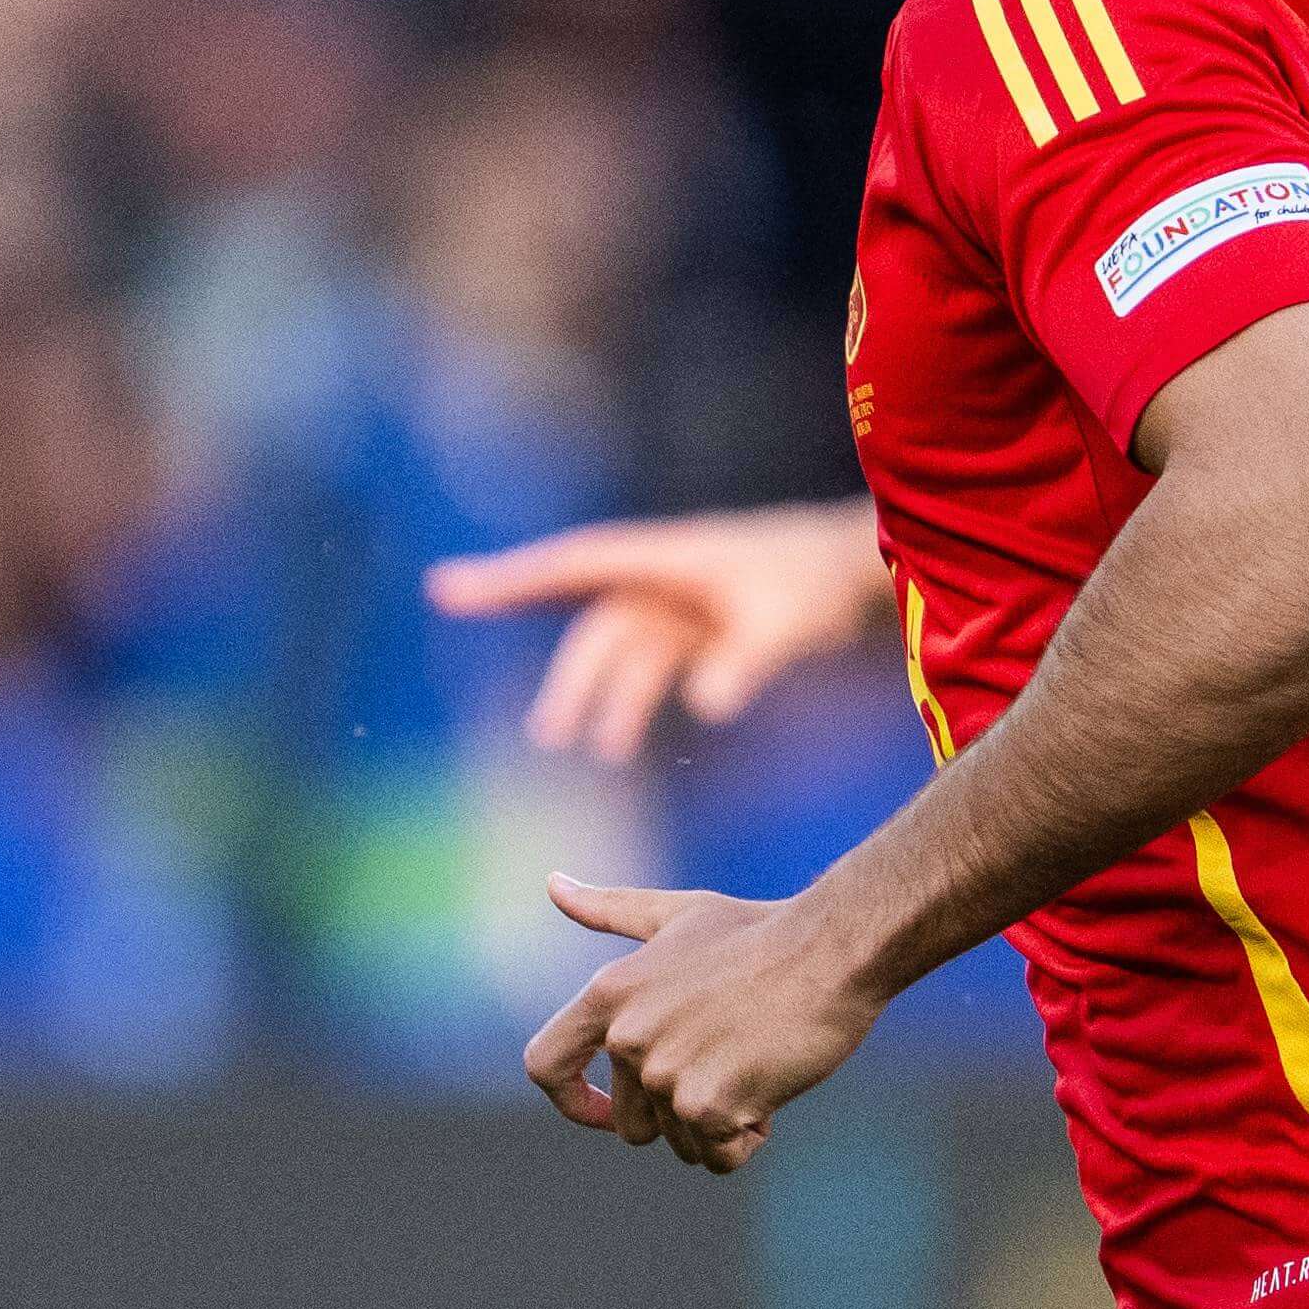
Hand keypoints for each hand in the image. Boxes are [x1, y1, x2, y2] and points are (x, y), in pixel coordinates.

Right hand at [427, 502, 888, 763]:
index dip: (512, 579)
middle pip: (599, 627)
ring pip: (623, 655)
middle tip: (547, 737)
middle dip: (570, 678)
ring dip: (603, 699)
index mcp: (671, 558)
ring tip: (591, 750)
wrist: (861, 568)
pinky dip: (628, 699)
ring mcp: (680, 606)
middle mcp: (664, 580)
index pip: (577, 566)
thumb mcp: (788, 619)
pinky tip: (614, 737)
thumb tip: (707, 705)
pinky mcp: (700, 630)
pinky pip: (649, 665)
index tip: (447, 589)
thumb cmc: (821, 578)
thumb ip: (748, 660)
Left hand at [521, 876, 882, 1173]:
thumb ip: (608, 910)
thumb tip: (552, 884)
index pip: (544, 1065)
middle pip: (632, 1125)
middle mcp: (627, 1037)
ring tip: (756, 1062)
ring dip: (721, 1123)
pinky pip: (720, 1157)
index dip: (569, 1100)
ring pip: (681, 1144)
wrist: (831, 949)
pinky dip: (750, 1137)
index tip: (602, 1109)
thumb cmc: (761, 931)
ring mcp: (664, 1074)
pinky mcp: (707, 1106)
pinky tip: (774, 1088)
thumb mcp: (676, 915)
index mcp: (609, 994)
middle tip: (730, 1064)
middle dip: (679, 1113)